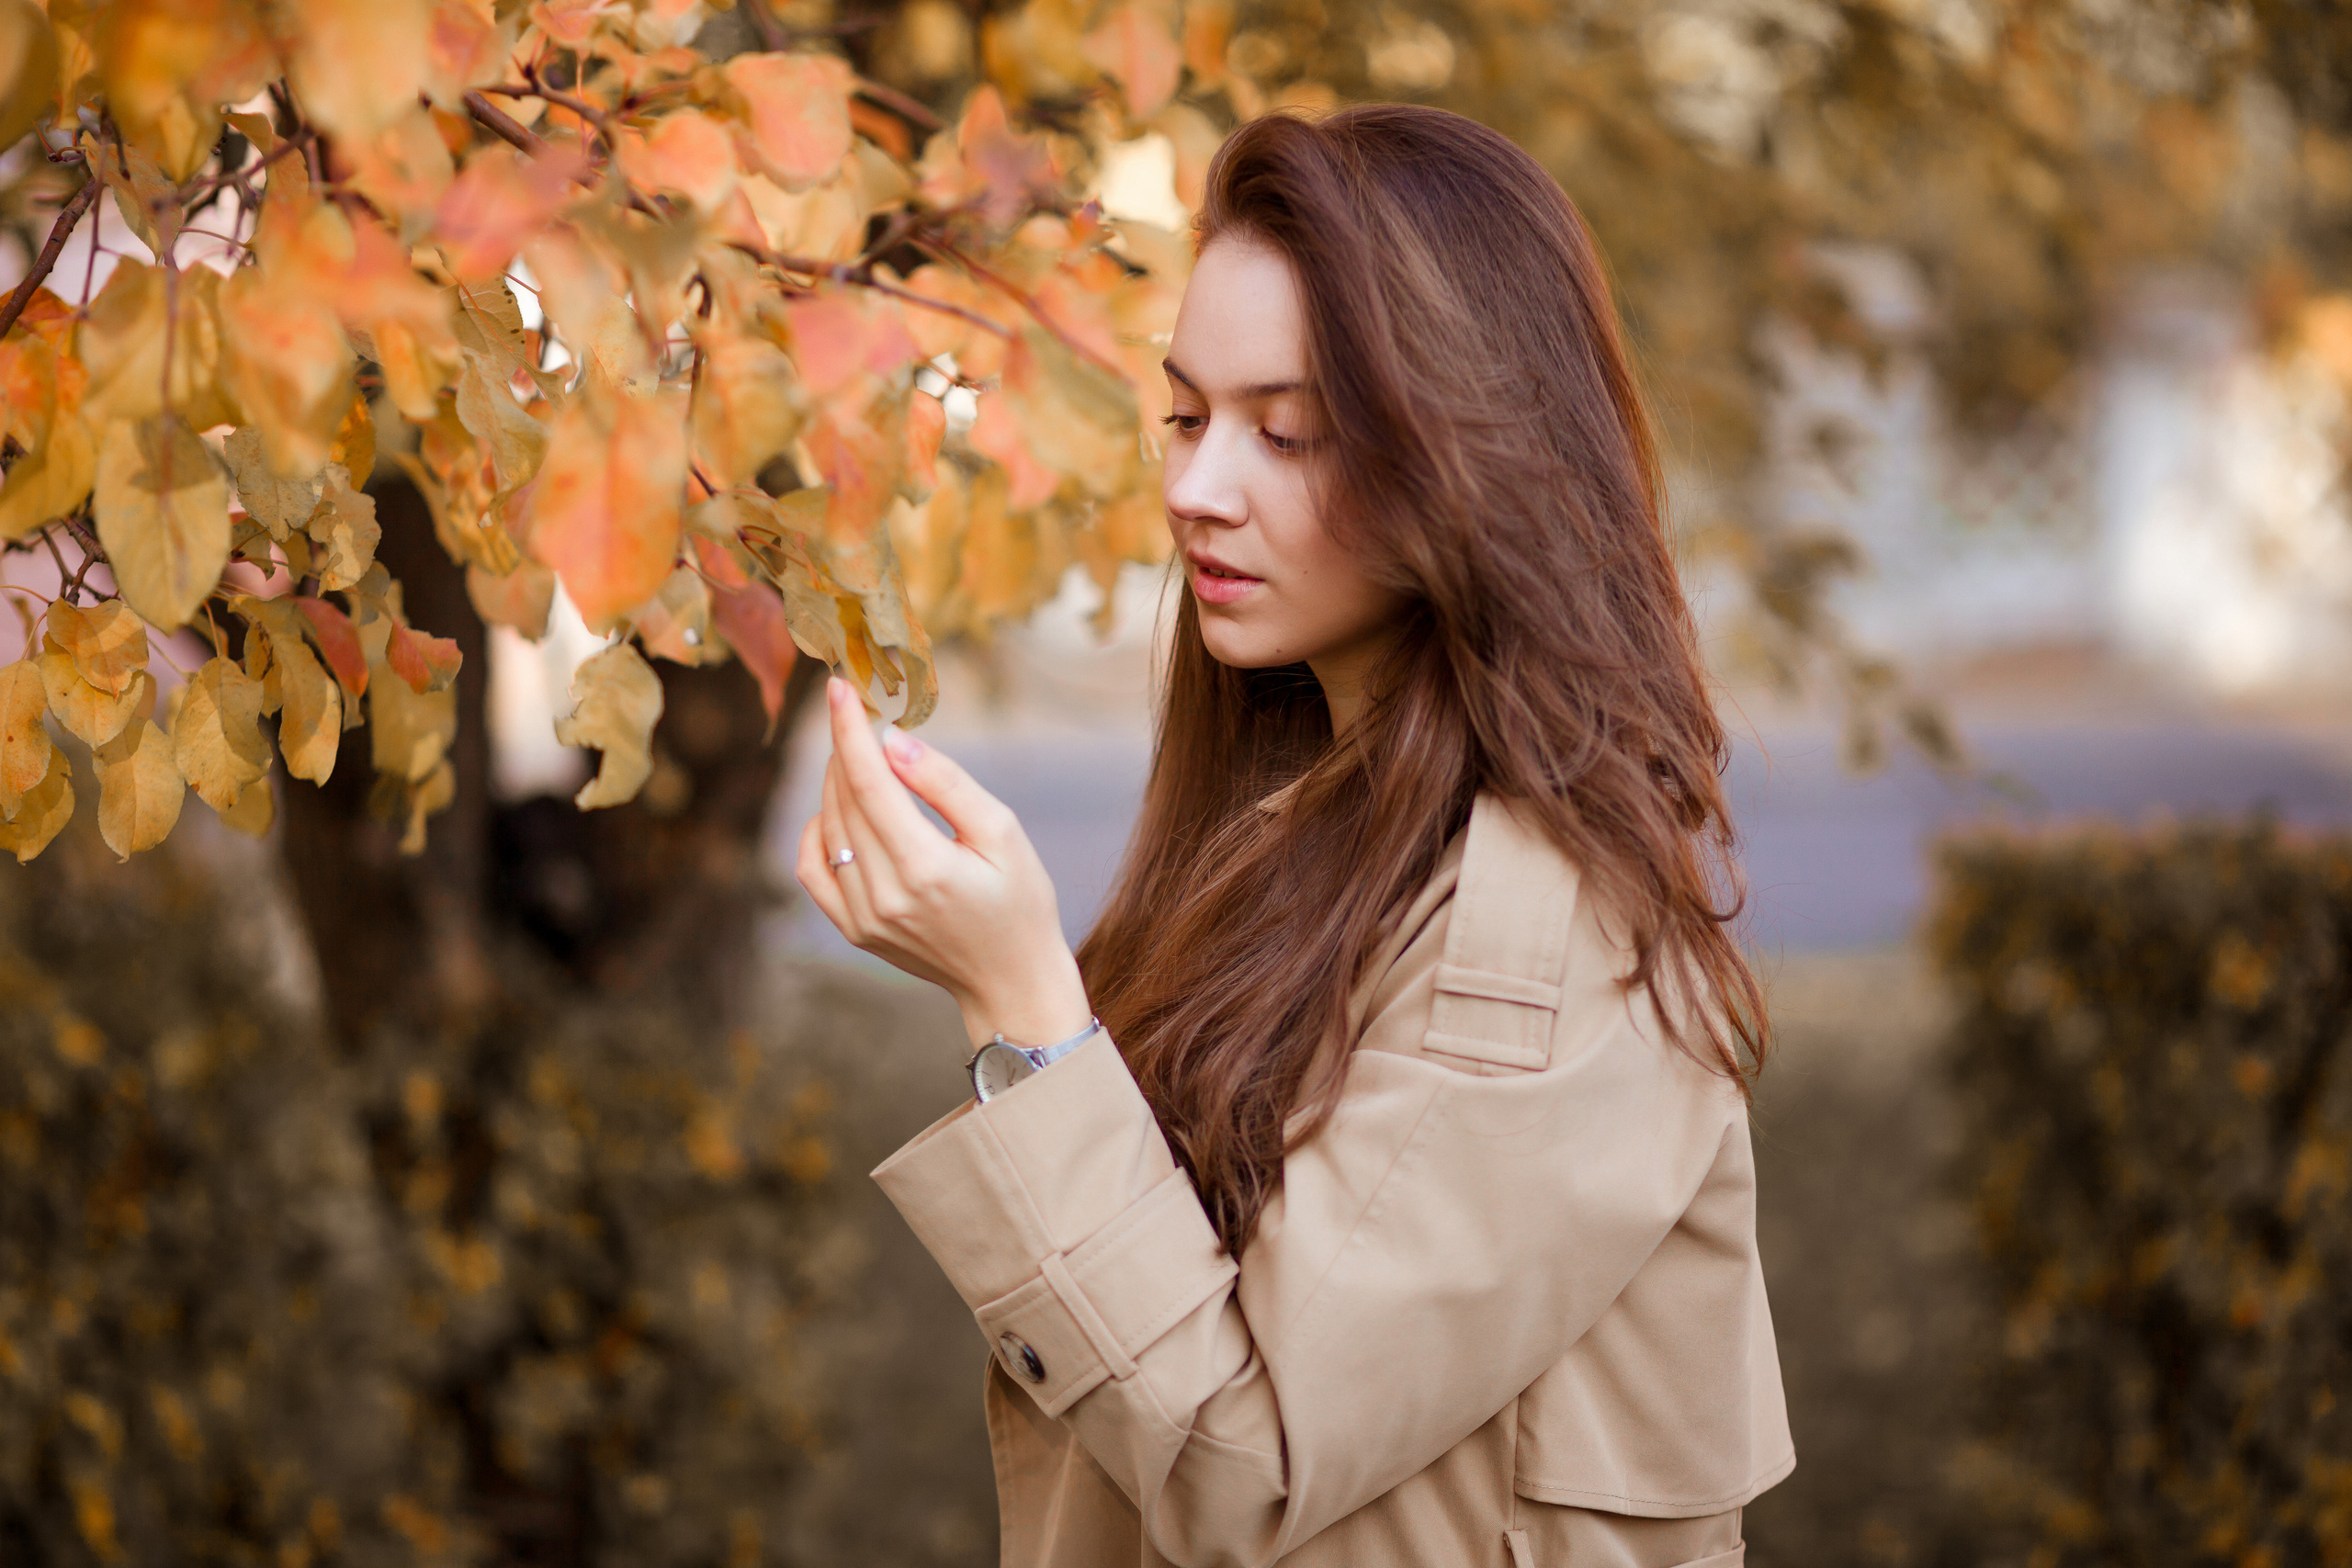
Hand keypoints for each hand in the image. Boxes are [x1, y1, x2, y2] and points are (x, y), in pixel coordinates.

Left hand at [795, 677, 1093, 1049]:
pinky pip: (813, 869)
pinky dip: (819, 830)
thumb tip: (891, 741)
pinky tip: (842, 812)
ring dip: (835, 783)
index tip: (838, 687)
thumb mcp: (1002, 831)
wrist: (1011, 979)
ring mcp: (862, 918)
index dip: (849, 731)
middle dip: (844, 748)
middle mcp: (884, 895)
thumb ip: (946, 783)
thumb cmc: (1020, 900)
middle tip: (858, 715)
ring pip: (827, 828)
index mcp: (924, 867)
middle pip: (843, 800)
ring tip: (862, 760)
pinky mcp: (852, 931)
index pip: (868, 783)